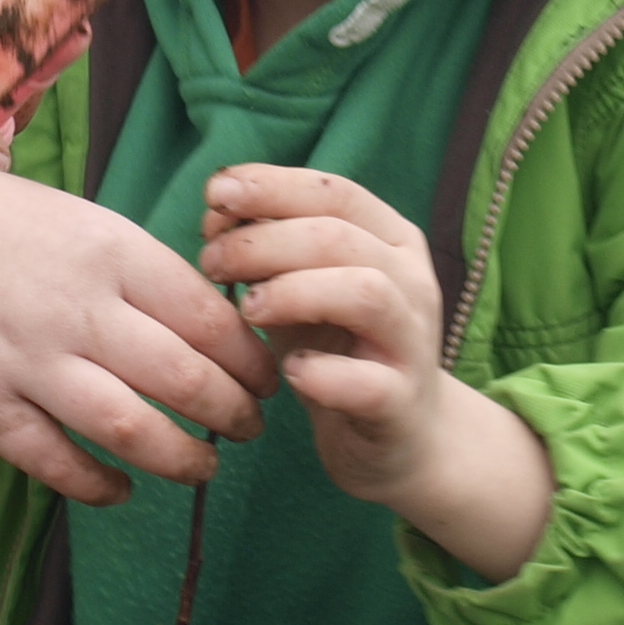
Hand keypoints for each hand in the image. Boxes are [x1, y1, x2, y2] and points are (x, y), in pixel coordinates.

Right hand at [0, 76, 274, 503]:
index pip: (211, 318)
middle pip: (183, 379)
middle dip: (231, 415)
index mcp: (111, 250)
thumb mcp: (79, 219)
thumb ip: (138, 269)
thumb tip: (212, 320)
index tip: (267, 380)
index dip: (252, 361)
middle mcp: (76, 305)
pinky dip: (96, 484)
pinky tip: (122, 489)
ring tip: (203, 468)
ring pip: (128, 428)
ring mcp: (24, 357)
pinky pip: (52, 460)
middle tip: (247, 429)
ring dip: (180, 459)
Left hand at [199, 163, 554, 581]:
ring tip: (248, 309)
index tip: (215, 192)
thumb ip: (268, 251)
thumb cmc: (341, 351)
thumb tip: (216, 212)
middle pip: (339, 236)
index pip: (335, 192)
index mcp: (391, 241)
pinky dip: (321, 374)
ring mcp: (411, 343)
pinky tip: (290, 371)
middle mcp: (412, 282)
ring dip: (294, 292)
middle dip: (264, 240)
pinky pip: (366, 382)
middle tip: (212, 261)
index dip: (273, 186)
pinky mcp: (400, 403)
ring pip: (365, 293)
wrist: (402, 438)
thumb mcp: (303, 290)